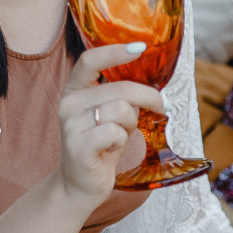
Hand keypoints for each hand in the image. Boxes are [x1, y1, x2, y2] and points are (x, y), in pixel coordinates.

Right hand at [58, 44, 164, 201]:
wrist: (79, 184)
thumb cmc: (101, 146)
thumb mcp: (110, 115)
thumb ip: (122, 96)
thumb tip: (153, 85)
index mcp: (74, 90)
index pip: (90, 60)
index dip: (115, 52)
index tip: (141, 47)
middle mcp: (68, 103)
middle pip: (120, 88)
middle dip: (148, 98)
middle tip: (163, 108)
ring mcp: (71, 124)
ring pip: (121, 110)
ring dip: (131, 124)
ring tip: (121, 135)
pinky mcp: (78, 145)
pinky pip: (115, 132)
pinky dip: (121, 140)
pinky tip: (111, 148)